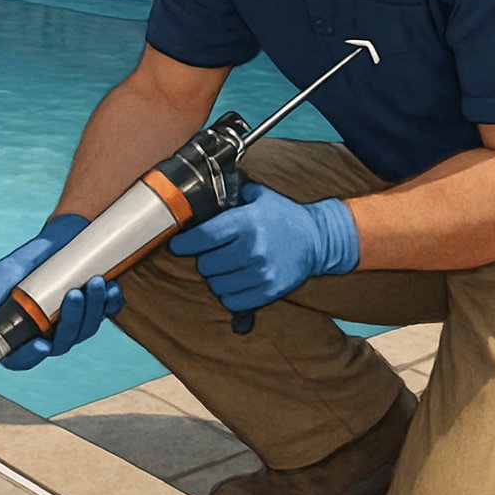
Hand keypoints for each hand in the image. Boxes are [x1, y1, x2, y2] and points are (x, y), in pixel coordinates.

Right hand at [0, 213, 124, 370]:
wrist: (61, 236)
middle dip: (72, 319)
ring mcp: (75, 322)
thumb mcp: (3, 274)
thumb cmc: (30, 260)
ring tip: (95, 281)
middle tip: (74, 292)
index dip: (30, 357)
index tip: (41, 344)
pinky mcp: (97, 309)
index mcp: (24, 330)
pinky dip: (111, 302)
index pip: (22, 358)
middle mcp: (50, 331)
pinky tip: (110, 286)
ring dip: (93, 308)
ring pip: (86, 329)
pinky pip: (108, 313)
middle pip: (62, 343)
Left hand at [168, 183, 358, 312]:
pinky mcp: (268, 292)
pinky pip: (232, 301)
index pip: (204, 237)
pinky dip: (228, 294)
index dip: (185, 243)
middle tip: (211, 254)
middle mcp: (253, 249)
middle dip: (203, 260)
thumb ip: (231, 195)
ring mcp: (261, 273)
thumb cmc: (283, 217)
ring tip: (224, 268)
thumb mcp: (259, 197)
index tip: (177, 245)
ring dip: (215, 278)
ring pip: (216, 285)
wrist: (317, 240)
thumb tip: (201, 194)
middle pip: (206, 264)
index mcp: (247, 223)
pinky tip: (235, 282)